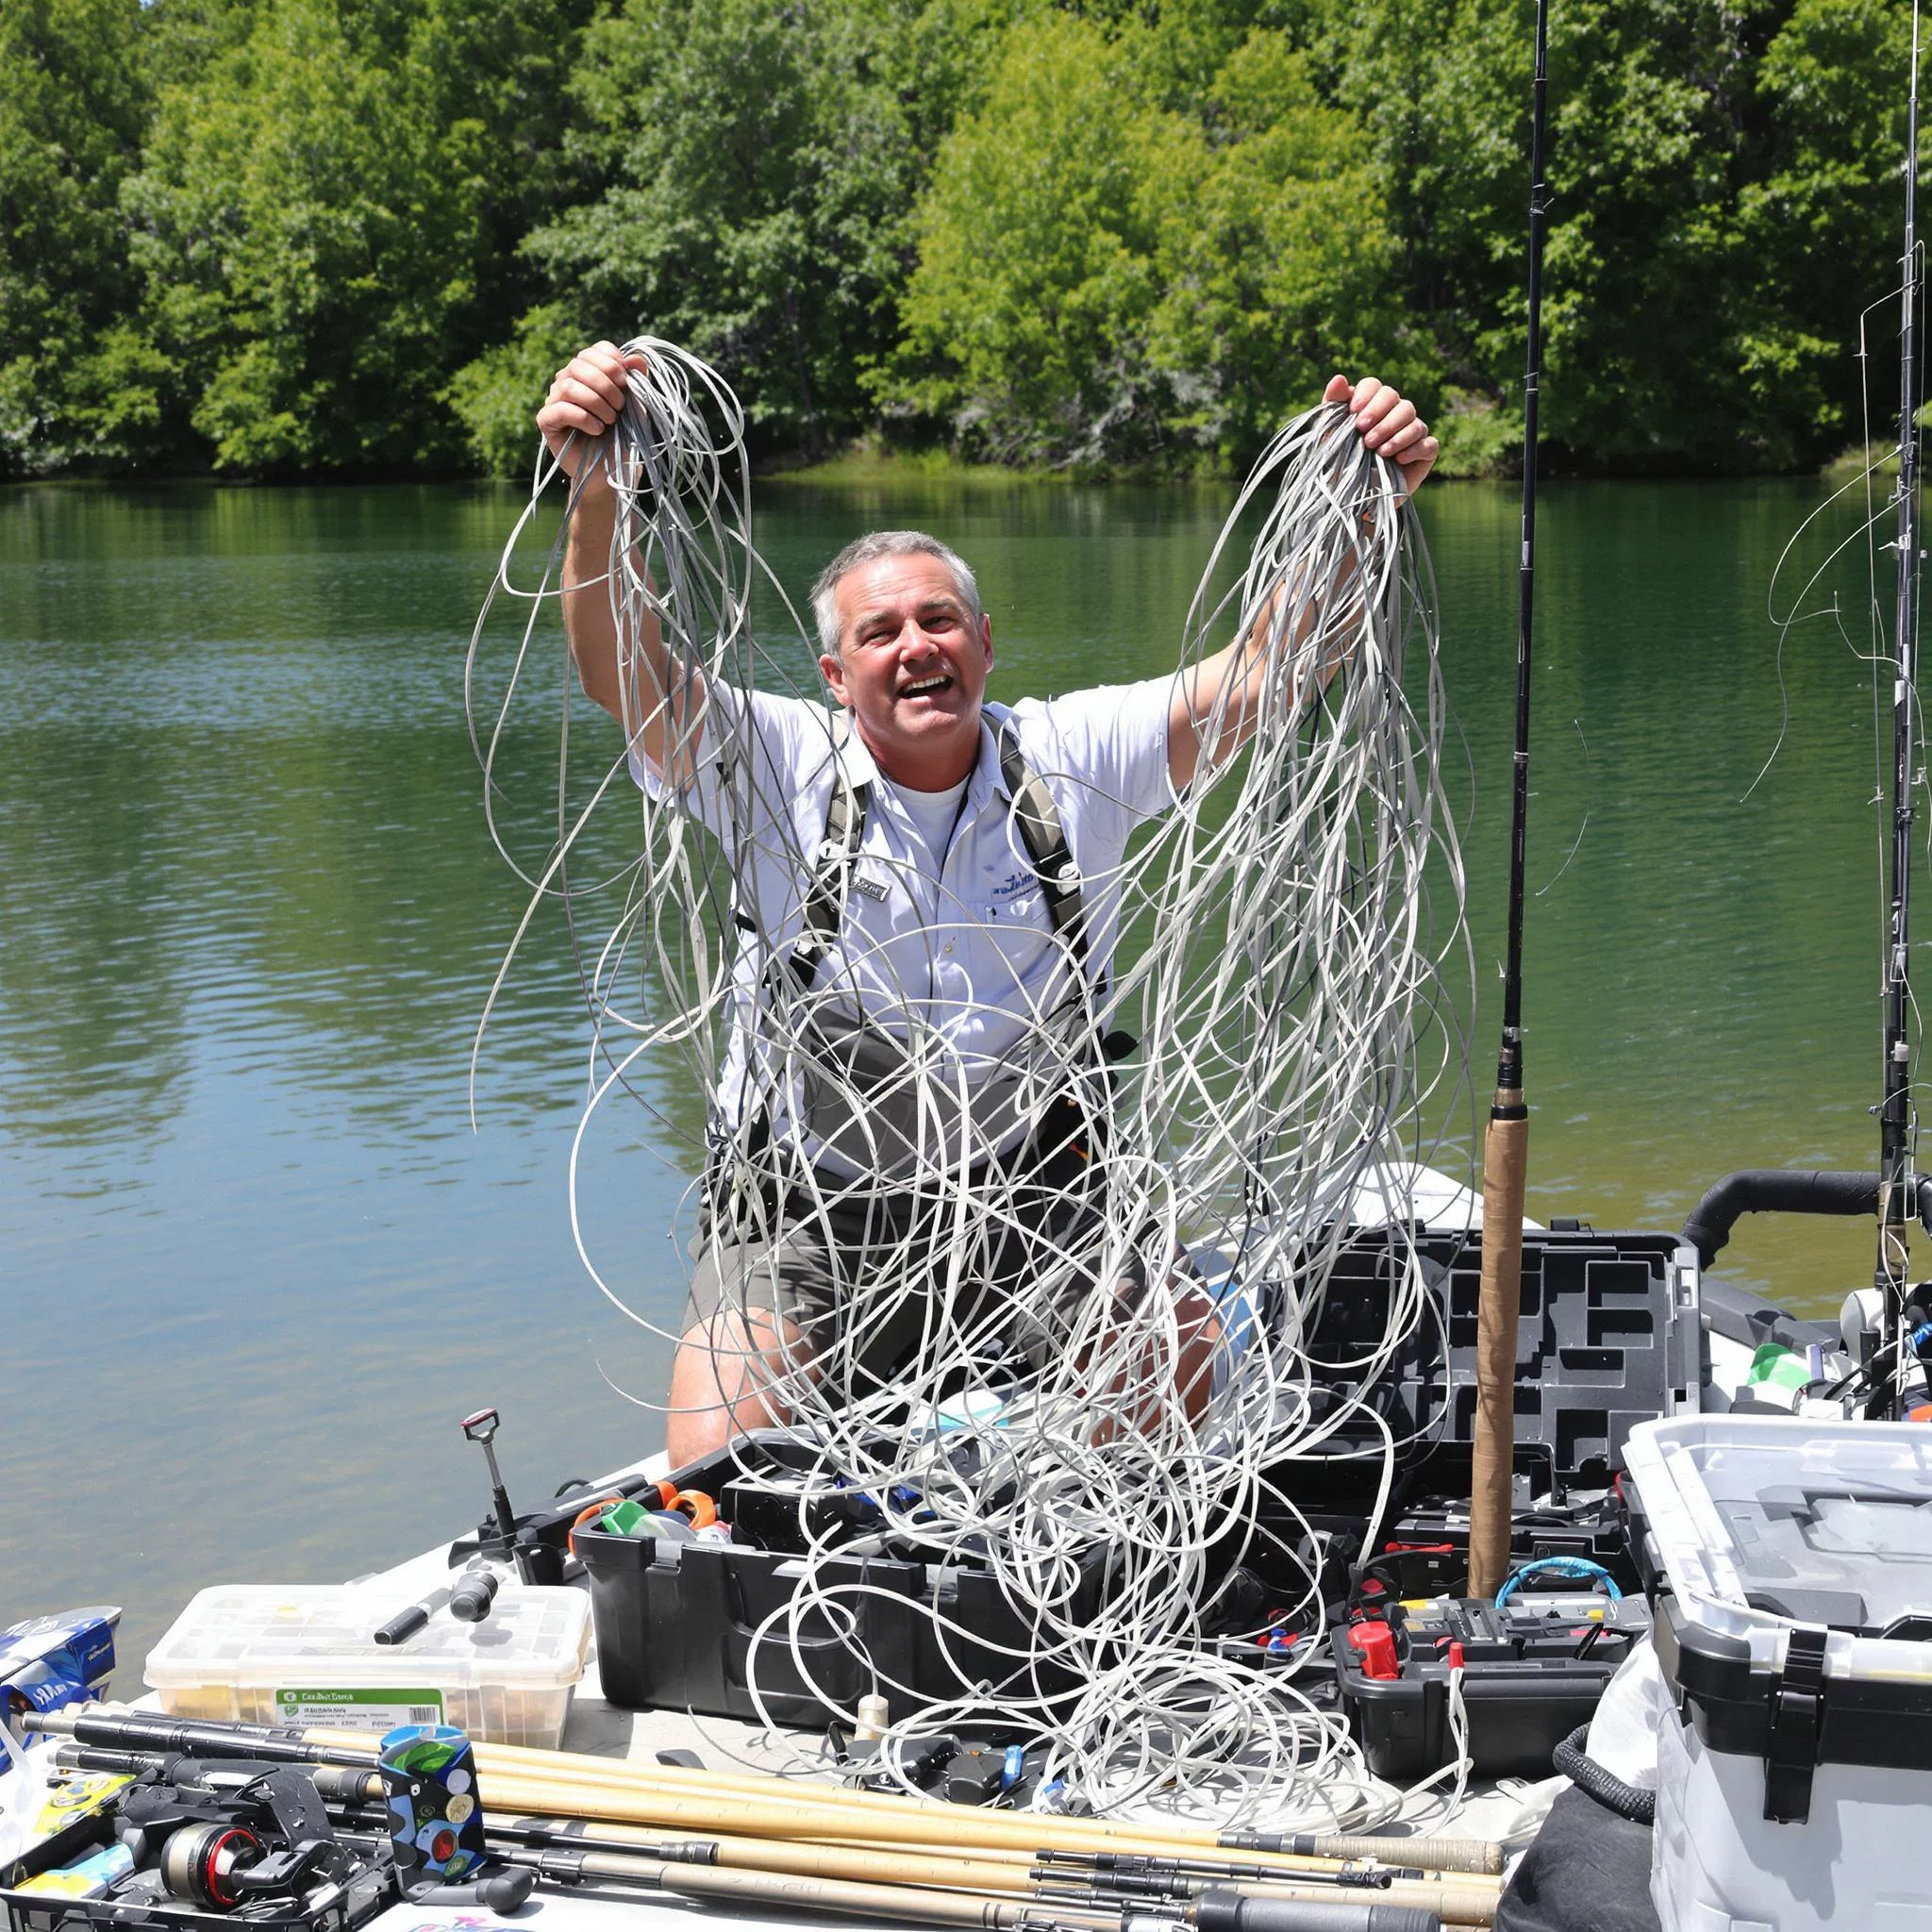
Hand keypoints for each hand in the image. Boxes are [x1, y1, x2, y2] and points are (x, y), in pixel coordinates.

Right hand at [537, 341, 648, 479]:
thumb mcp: (637, 407)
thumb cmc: (624, 436)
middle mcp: (568, 381)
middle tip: (620, 407)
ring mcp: (554, 400)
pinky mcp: (546, 421)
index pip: (594, 350)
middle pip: (579, 363)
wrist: (614, 471)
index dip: (611, 362)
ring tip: (610, 421)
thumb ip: (637, 381)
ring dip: (596, 402)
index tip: (625, 382)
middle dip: (606, 385)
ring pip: (569, 386)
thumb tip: (635, 358)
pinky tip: (597, 430)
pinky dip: (583, 417)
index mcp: (589, 372)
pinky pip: (560, 409)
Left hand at [1324, 374, 1437, 493]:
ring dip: (1394, 433)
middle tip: (1365, 436)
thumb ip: (1332, 407)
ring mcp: (1412, 431)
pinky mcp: (1425, 452)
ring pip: (1413, 418)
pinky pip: (1428, 443)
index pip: (1375, 385)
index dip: (1367, 395)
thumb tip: (1339, 377)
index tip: (1354, 413)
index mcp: (1370, 405)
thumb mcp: (1330, 438)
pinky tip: (1399, 460)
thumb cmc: (1340, 467)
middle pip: (1395, 398)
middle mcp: (1393, 414)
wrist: (1353, 502)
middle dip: (1380, 415)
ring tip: (1378, 452)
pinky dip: (1414, 449)